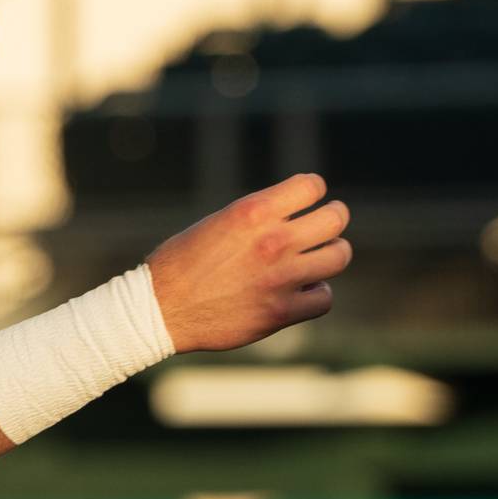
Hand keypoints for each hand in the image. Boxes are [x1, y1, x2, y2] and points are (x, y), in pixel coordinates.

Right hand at [143, 173, 350, 353]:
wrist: (159, 309)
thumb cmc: (180, 263)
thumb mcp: (216, 223)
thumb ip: (256, 218)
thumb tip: (290, 216)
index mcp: (251, 212)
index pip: (312, 186)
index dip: (313, 190)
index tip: (308, 199)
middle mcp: (272, 241)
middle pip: (335, 219)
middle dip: (333, 218)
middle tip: (326, 223)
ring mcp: (280, 278)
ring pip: (339, 256)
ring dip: (332, 254)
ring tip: (320, 258)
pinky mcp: (281, 312)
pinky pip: (324, 298)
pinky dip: (317, 293)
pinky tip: (303, 290)